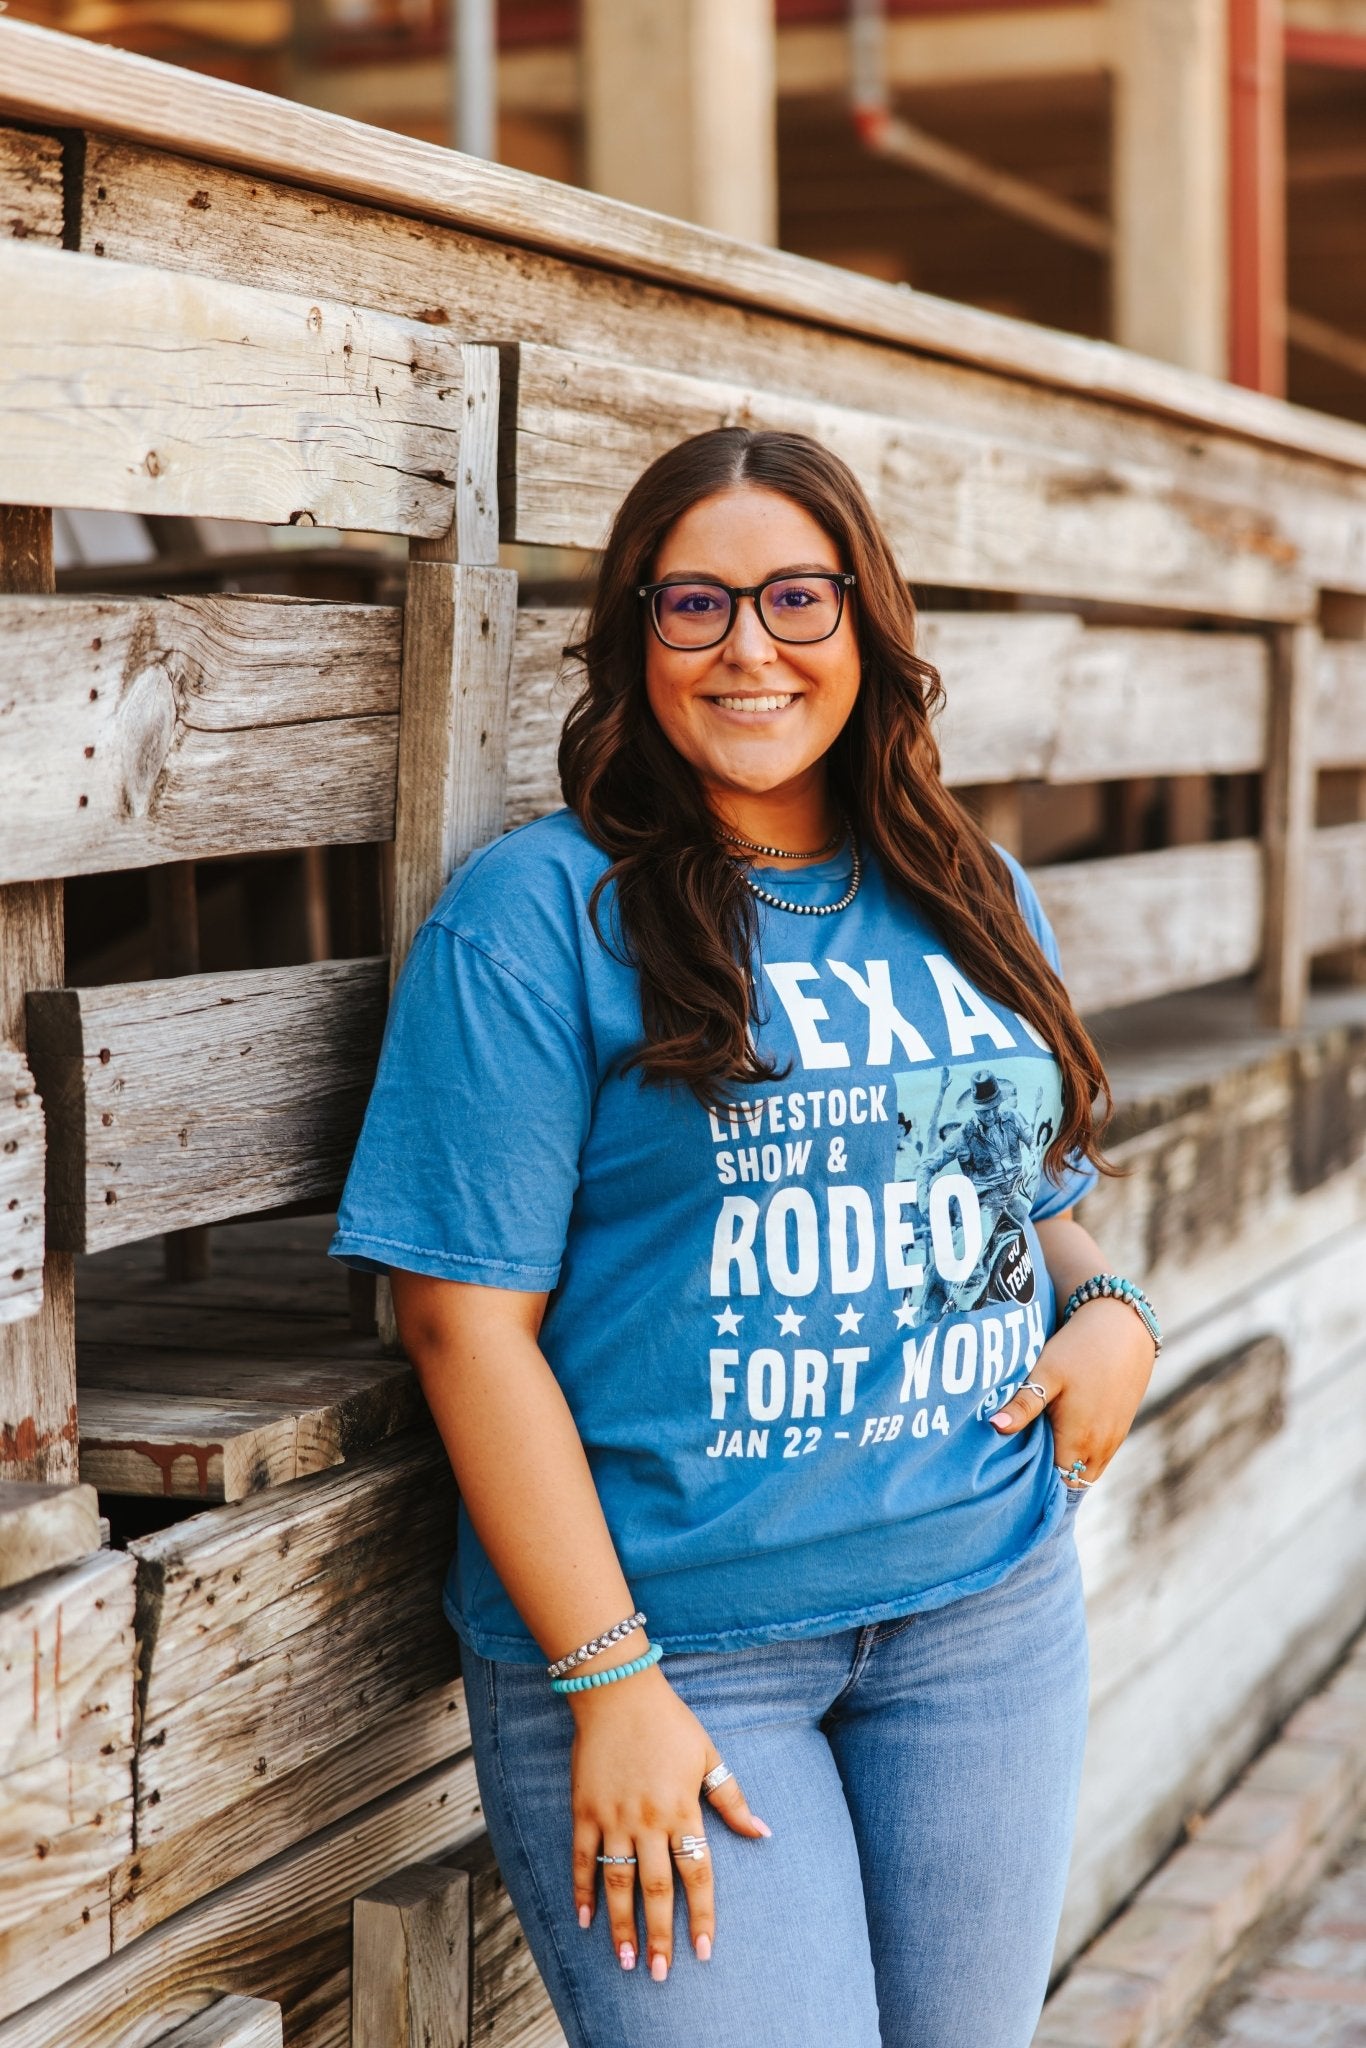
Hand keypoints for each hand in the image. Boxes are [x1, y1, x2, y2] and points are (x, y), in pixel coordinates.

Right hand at [569, 1663, 770, 1979]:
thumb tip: (763, 1833)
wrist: (617, 1692)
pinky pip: (582, 1858)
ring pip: (618, 1882)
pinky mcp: (584, 1810)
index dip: (702, 1915)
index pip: (697, 1873)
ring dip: (621, 1924)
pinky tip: (584, 1919)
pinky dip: (582, 1890)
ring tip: (625, 1960)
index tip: (704, 1951)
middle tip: (658, 1973)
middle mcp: (648, 1820)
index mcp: (682, 1809)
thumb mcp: (708, 1755)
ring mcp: (613, 1817)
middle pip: (657, 1888)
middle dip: (660, 1935)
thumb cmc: (669, 1723)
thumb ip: (732, 1798)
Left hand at [988, 1296, 1155, 1483]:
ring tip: (1039, 1456)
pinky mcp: (1120, 1428)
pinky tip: (1063, 1439)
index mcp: (1079, 1441)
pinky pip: (1099, 1457)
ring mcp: (1114, 1440)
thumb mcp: (1046, 1373)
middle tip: (1021, 1470)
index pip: (1056, 1484)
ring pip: (1088, 1472)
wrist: (1122, 1327)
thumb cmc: (1079, 1349)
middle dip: (1050, 1482)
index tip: (1013, 1480)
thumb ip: (1023, 1404)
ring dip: (1067, 1469)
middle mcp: (1100, 1448)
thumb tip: (995, 1427)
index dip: (1035, 1485)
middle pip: (1072, 1484)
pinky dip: (1082, 1456)